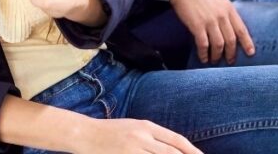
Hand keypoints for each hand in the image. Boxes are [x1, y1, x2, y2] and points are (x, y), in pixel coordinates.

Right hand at [74, 118, 201, 153]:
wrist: (85, 133)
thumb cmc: (110, 131)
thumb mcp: (134, 127)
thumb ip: (153, 136)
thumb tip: (174, 148)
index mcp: (146, 126)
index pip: (176, 140)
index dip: (192, 151)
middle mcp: (142, 137)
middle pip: (171, 153)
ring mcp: (133, 150)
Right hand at [170, 0, 254, 64]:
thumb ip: (225, 11)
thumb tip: (229, 26)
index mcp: (229, 9)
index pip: (241, 29)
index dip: (247, 43)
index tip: (251, 53)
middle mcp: (222, 16)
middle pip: (231, 40)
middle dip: (231, 53)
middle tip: (230, 61)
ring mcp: (210, 21)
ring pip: (218, 44)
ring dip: (217, 55)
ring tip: (215, 61)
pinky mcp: (197, 25)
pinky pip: (203, 44)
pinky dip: (204, 53)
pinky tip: (203, 58)